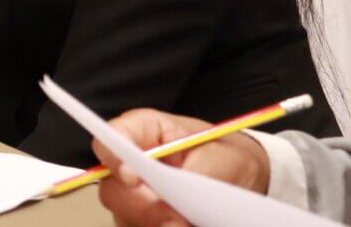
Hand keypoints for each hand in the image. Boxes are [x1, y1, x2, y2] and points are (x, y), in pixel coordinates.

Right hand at [95, 109, 269, 226]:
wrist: (238, 179)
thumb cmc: (224, 156)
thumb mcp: (218, 158)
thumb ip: (195, 176)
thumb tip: (179, 200)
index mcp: (142, 132)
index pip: (112, 137)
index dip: (114, 156)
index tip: (132, 178)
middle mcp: (130, 163)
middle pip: (112, 186)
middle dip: (140, 205)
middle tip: (172, 218)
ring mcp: (132, 194)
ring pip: (123, 214)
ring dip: (150, 223)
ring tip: (186, 225)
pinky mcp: (141, 218)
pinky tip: (184, 226)